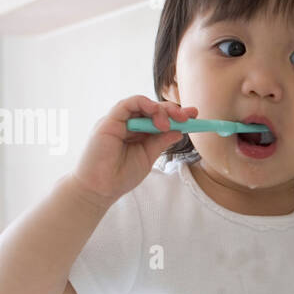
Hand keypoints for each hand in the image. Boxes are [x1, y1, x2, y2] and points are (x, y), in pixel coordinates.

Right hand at [70, 96, 197, 201]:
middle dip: (172, 110)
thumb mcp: (148, 157)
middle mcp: (127, 124)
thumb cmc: (120, 176)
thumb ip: (161, 142)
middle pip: (152, 108)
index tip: (194, 117)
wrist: (100, 189)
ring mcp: (117, 121)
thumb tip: (179, 131)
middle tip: (188, 116)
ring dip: (160, 110)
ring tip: (168, 124)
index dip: (176, 115)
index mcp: (137, 132)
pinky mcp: (108, 121)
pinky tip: (157, 117)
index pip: (158, 118)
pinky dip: (144, 105)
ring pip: (141, 104)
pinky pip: (127, 104)